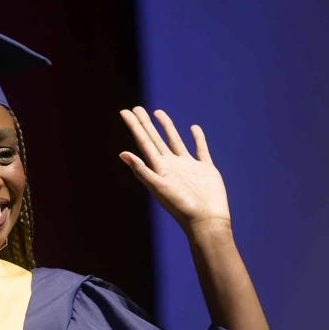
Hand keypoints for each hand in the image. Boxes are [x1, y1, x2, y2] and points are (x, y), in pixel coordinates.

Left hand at [119, 107, 230, 237]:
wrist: (206, 221)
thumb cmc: (181, 206)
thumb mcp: (159, 187)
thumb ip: (142, 170)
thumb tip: (122, 153)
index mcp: (159, 168)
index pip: (143, 142)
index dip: (134, 126)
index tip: (125, 111)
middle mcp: (171, 165)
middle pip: (155, 139)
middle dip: (145, 124)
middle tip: (136, 108)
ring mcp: (188, 167)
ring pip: (175, 141)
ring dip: (166, 128)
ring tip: (157, 113)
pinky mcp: (206, 169)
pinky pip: (200, 149)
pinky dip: (197, 138)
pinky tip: (193, 128)